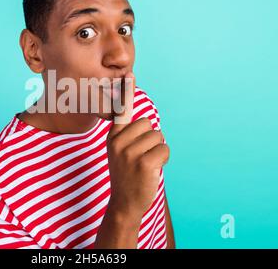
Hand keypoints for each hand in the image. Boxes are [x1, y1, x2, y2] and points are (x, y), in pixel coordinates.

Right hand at [106, 72, 169, 221]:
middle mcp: (119, 142)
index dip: (126, 91)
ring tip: (145, 164)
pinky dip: (163, 159)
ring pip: (158, 137)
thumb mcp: (121, 152)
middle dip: (151, 139)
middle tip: (141, 156)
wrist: (124, 203)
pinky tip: (152, 170)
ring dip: (158, 150)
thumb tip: (144, 122)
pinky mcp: (144, 163)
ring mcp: (130, 153)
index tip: (130, 74)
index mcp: (113, 136)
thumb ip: (128, 135)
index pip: (121, 110)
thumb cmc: (127, 175)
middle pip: (149, 124)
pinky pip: (164, 149)